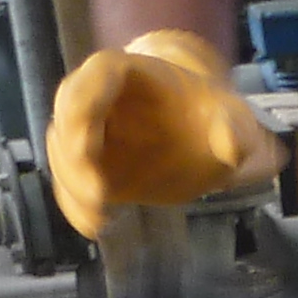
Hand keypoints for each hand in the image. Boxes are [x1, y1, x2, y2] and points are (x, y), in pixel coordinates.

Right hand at [43, 32, 277, 235]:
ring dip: (74, 184)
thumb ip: (235, 128)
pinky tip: (98, 226)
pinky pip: (71, 182)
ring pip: (63, 150)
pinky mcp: (90, 166)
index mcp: (128, 72)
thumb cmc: (213, 117)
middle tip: (99, 192)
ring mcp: (91, 131)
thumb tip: (233, 145)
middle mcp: (99, 97)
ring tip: (103, 214)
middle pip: (68, 113)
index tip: (87, 143)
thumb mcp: (233, 118)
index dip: (85, 102)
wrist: (203, 138)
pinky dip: (77, 206)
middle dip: (74, 152)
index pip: (97, 74)